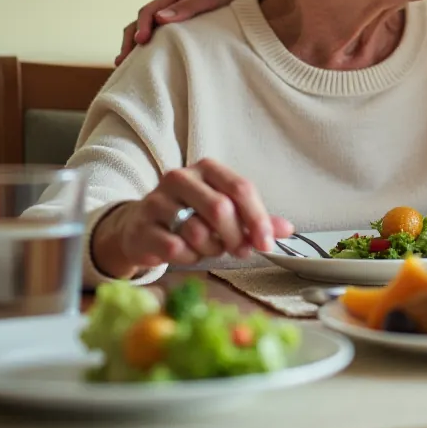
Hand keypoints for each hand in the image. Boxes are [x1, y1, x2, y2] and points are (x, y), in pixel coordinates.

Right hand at [91, 158, 290, 278]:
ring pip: (197, 231)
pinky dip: (189, 258)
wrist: (140, 227)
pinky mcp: (142, 225)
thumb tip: (286, 229)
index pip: (241, 188)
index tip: (266, 243)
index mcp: (207, 169)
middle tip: (238, 251)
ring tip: (208, 248)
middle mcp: (181, 178)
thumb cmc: (190, 218)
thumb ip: (254, 219)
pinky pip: (175, 248)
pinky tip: (187, 253)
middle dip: (235, 237)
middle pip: (220, 208)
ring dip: (211, 249)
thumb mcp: (225, 213)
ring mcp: (158, 200)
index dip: (258, 218)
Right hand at [117, 0, 266, 64]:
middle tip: (122, 61)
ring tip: (124, 65)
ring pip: (145, 28)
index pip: (148, 11)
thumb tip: (160, 19)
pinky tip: (143, 61)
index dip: (141, 27)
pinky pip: (157, 34)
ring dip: (134, 44)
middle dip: (129, 40)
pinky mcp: (178, 24)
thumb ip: (188, 6)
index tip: (141, 42)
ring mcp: (172, 13)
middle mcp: (169, 2)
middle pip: (140, 21)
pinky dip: (147, 46)